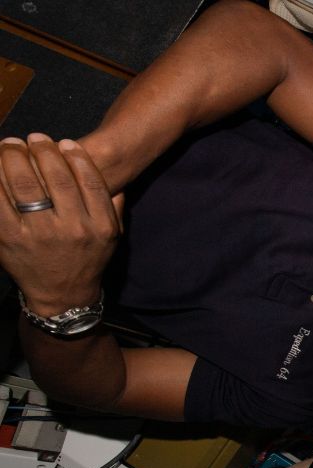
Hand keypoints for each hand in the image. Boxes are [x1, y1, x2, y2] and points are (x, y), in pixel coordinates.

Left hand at [0, 134, 120, 316]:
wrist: (62, 295)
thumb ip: (112, 204)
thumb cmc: (87, 259)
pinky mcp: (9, 239)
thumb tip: (113, 174)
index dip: (76, 157)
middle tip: (34, 138)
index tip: (65, 142)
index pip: (90, 182)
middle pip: (57, 178)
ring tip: (11, 145)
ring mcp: (39, 234)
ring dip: (15, 158)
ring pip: (25, 185)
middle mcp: (72, 229)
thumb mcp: (111, 235)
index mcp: (100, 226)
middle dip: (43, 151)